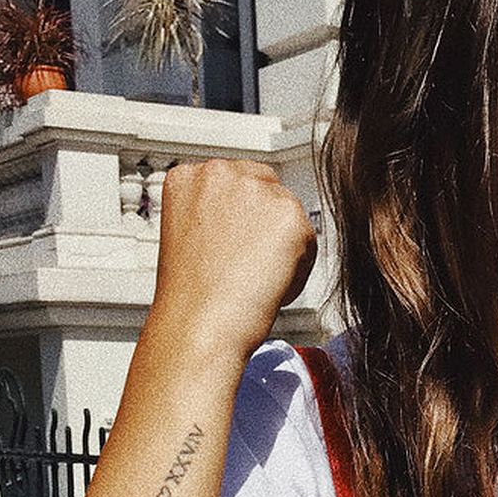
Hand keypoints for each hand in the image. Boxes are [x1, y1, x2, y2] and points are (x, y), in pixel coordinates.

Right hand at [148, 158, 317, 363]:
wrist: (199, 324)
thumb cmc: (192, 298)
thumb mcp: (190, 238)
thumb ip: (216, 215)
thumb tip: (252, 220)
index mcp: (188, 176)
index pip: (236, 181)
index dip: (244, 219)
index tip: (238, 248)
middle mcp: (220, 172)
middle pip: (268, 189)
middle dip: (267, 226)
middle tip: (253, 268)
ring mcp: (256, 190)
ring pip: (289, 217)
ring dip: (283, 248)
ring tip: (255, 282)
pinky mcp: (289, 214)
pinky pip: (309, 242)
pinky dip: (298, 270)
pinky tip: (270, 288)